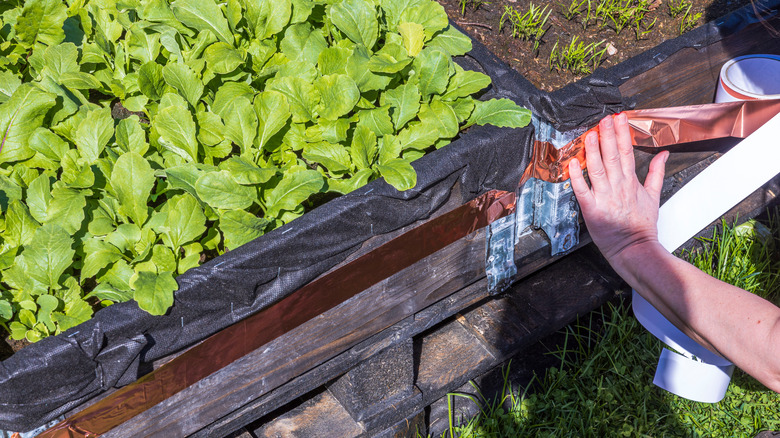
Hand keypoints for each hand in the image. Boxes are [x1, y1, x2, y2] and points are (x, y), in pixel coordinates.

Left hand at [569, 113, 668, 262]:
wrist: (635, 249)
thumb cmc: (641, 226)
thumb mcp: (653, 196)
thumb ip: (656, 173)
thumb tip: (663, 154)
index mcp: (631, 182)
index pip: (627, 151)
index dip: (622, 133)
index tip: (619, 118)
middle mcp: (617, 186)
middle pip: (612, 156)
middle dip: (608, 135)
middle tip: (604, 119)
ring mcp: (604, 197)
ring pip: (597, 168)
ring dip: (593, 150)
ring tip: (590, 134)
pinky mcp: (592, 209)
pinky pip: (582, 190)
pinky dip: (577, 177)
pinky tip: (573, 163)